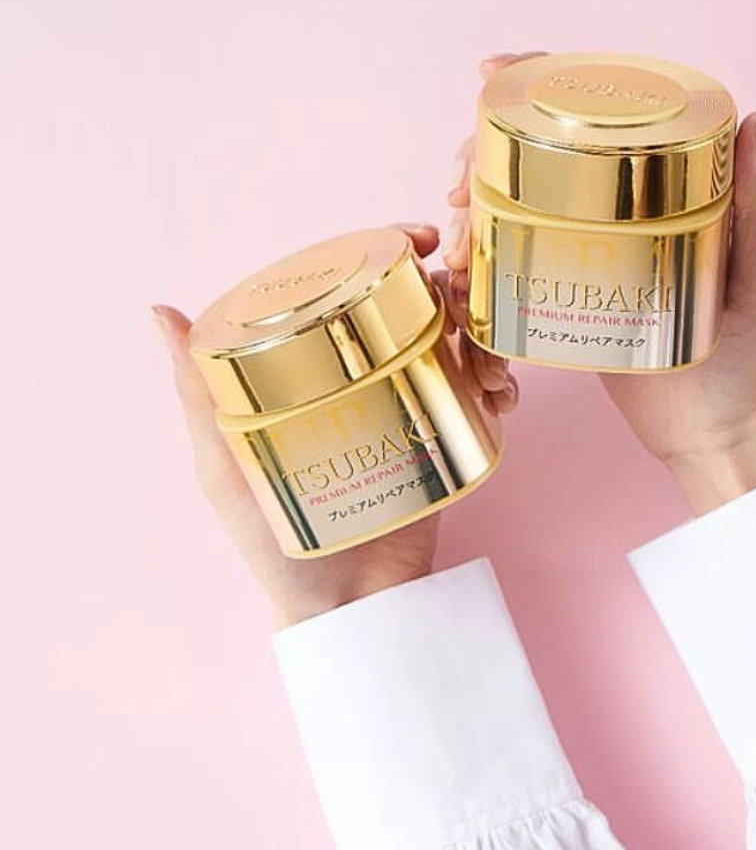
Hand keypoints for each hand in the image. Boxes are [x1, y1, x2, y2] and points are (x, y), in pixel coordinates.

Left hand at [154, 224, 518, 628]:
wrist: (345, 610)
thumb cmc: (274, 545)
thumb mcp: (224, 466)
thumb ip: (198, 396)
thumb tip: (160, 311)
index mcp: (315, 373)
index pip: (351, 291)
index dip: (386, 252)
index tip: (418, 239)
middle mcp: (364, 380)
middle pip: (416, 308)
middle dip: (454, 289)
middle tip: (465, 294)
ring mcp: (408, 408)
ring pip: (458, 345)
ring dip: (483, 335)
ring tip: (489, 365)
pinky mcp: (444, 443)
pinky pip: (479, 397)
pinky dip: (497, 383)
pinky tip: (501, 394)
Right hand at [446, 53, 755, 514]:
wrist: (707, 429)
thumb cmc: (749, 354)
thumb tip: (755, 120)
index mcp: (671, 184)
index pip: (607, 112)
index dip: (544, 80)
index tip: (490, 74)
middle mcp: (625, 204)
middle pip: (542, 151)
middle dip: (483, 153)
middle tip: (458, 190)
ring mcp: (592, 246)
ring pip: (518, 201)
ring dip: (474, 209)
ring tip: (460, 246)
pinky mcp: (569, 289)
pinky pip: (517, 258)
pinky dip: (483, 259)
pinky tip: (464, 273)